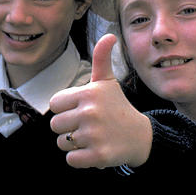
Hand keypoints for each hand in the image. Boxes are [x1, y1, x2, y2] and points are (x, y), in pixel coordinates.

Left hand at [49, 34, 152, 168]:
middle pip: (55, 125)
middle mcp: (90, 113)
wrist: (140, 137)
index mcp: (88, 93)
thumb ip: (101, 58)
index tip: (81, 109)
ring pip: (61, 143)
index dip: (65, 109)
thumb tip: (110, 35)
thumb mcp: (108, 82)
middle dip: (68, 127)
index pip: (54, 104)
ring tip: (91, 137)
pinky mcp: (97, 156)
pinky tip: (93, 149)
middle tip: (87, 125)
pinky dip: (79, 158)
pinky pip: (71, 159)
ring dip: (73, 144)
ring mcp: (94, 135)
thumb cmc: (117, 107)